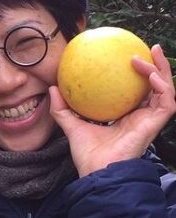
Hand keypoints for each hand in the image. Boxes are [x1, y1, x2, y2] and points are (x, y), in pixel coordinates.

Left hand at [49, 44, 175, 175]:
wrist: (96, 170)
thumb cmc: (86, 154)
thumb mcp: (71, 125)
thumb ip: (62, 109)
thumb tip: (53, 87)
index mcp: (127, 116)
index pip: (138, 91)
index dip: (138, 74)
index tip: (130, 55)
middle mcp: (141, 116)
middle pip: (156, 87)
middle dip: (157, 66)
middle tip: (149, 47)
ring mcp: (150, 120)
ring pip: (166, 90)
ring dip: (161, 70)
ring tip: (151, 53)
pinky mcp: (155, 125)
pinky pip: (166, 102)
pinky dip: (162, 87)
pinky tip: (150, 75)